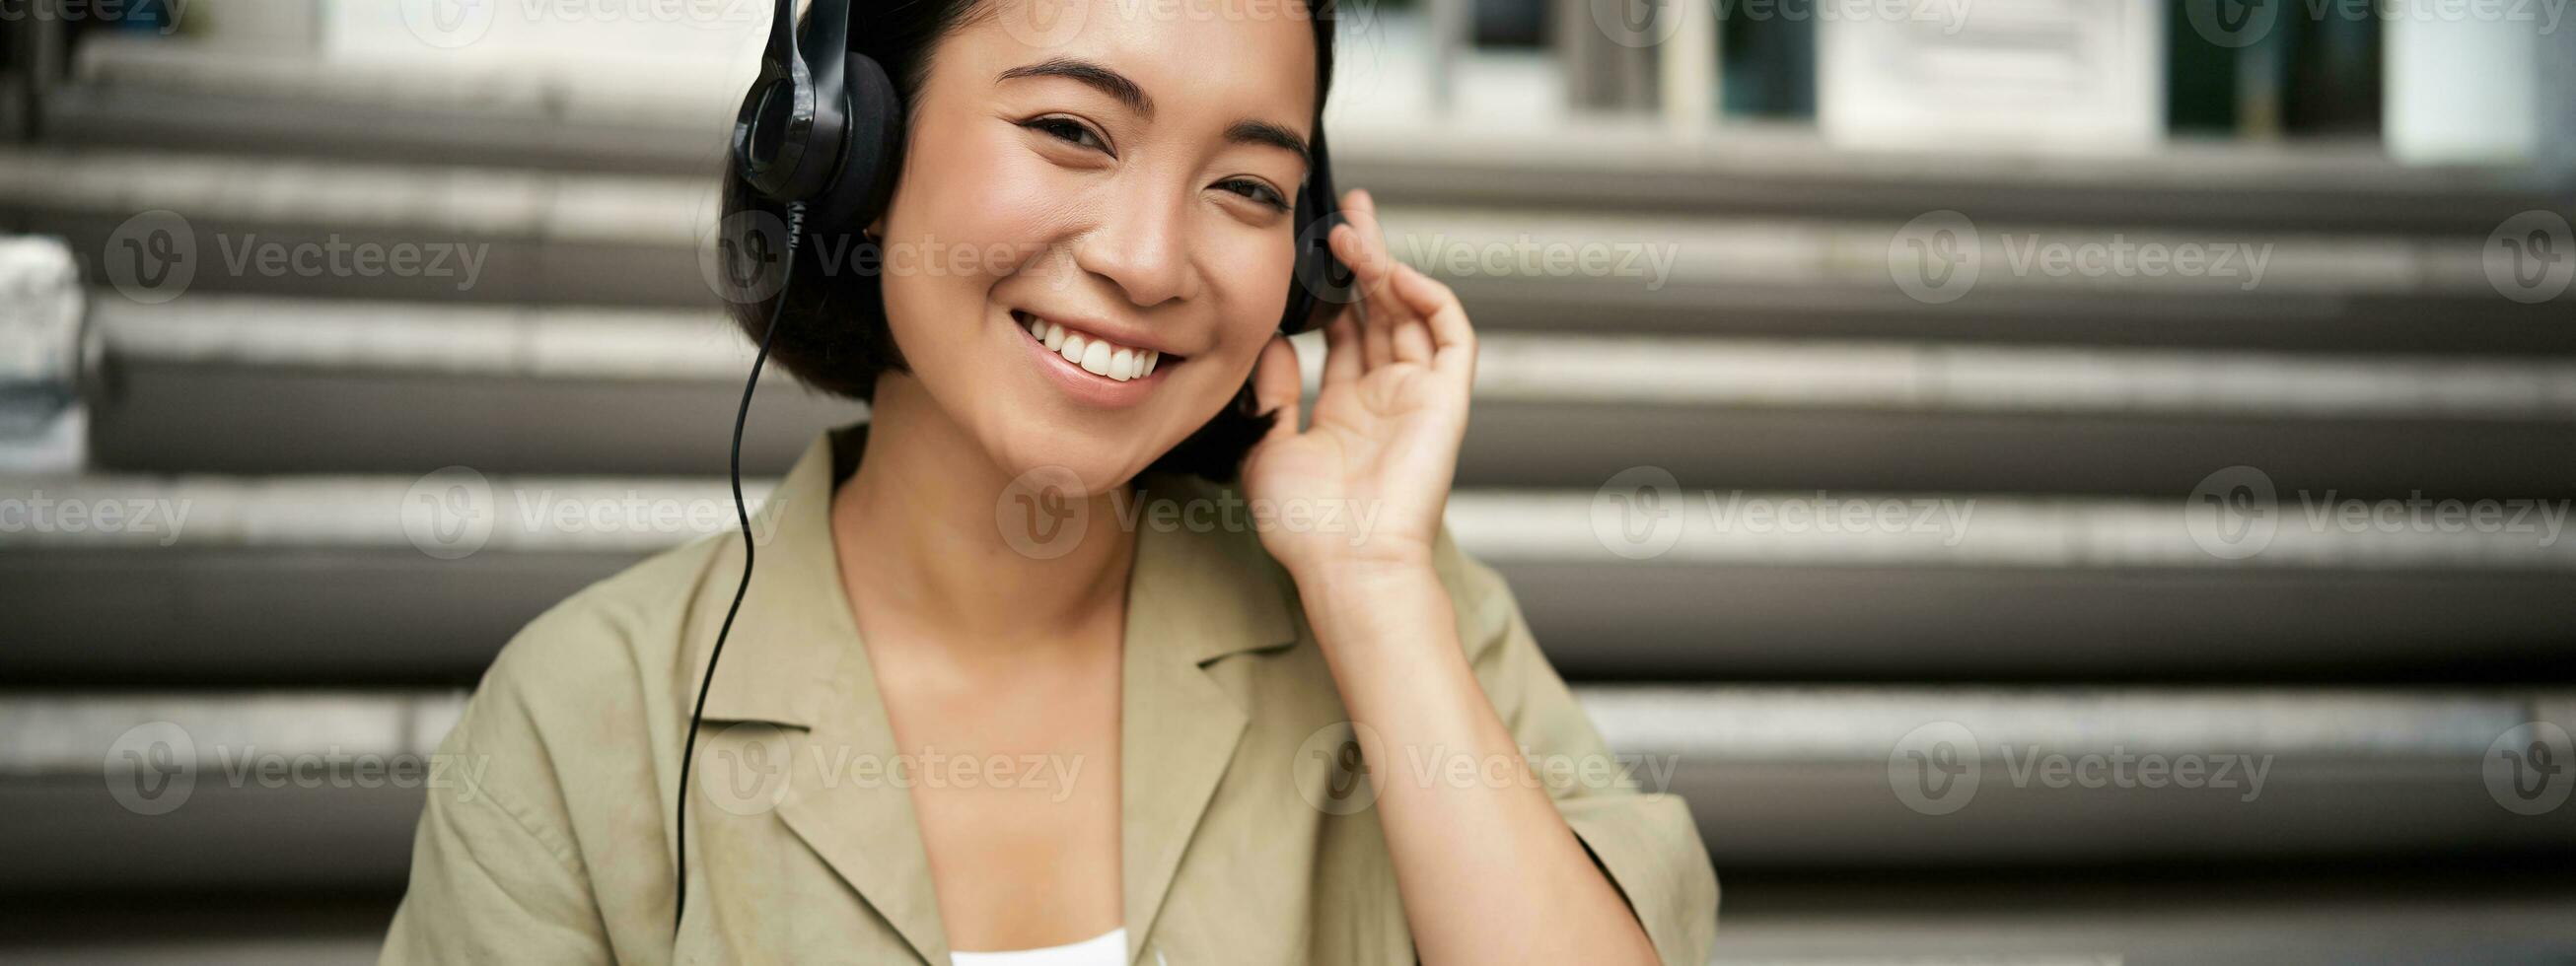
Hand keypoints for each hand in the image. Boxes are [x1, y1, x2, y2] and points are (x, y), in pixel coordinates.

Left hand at [1241, 189, 1477, 578]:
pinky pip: (1451, 335)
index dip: (1331, 289)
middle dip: (1365, 258)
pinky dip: (1429, 297)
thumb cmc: (1305, 526)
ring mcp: (1418, 396)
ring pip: (1412, 312)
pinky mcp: (1447, 400)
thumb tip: (1274, 341)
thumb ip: (1272, 390)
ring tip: (1353, 231)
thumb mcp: (1267, 446)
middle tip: (1345, 209)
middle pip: (1381, 310)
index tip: (1308, 251)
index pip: (1345, 332)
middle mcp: (1386, 398)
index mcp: (1346, 411)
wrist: (1346, 563)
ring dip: (1386, 267)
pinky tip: (1394, 272)